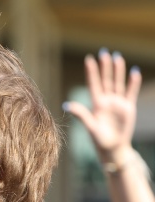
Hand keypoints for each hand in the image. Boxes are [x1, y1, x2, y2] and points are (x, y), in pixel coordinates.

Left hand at [63, 49, 141, 163]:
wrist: (114, 149)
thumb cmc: (100, 141)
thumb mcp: (91, 127)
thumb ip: (81, 115)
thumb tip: (66, 104)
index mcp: (97, 104)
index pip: (94, 84)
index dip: (91, 72)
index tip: (88, 59)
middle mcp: (107, 101)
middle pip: (106, 80)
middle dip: (105, 67)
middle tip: (104, 52)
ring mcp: (118, 103)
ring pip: (118, 83)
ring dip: (118, 71)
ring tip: (118, 57)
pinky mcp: (128, 107)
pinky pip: (130, 92)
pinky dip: (133, 83)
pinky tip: (134, 72)